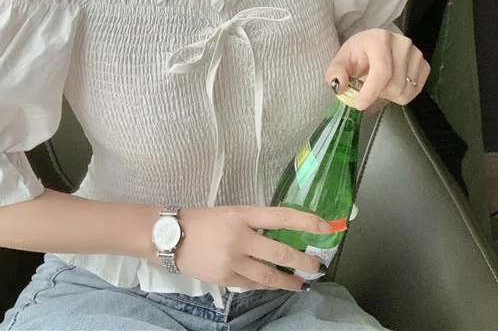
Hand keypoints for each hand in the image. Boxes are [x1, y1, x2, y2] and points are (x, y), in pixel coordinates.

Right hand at [161, 205, 330, 289]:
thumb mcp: (231, 212)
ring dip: (290, 282)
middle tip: (318, 266)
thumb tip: (282, 233)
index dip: (306, 222)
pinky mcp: (226, 278)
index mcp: (243, 214)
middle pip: (281, 253)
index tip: (326, 227)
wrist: (172, 237)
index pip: (282, 217)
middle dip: (304, 262)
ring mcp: (233, 260)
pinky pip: (254, 284)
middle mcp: (240, 237)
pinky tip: (277, 286)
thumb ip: (255, 222)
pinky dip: (268, 286)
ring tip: (302, 283)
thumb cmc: (204, 220)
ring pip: (270, 276)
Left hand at [325, 28, 429, 111]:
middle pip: (394, 85)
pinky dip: (402, 94)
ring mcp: (416, 54)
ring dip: (389, 95)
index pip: (381, 70)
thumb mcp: (341, 61)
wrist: (374, 47)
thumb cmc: (358, 54)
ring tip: (380, 84)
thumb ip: (335, 73)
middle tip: (369, 86)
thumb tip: (338, 85)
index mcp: (379, 39)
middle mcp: (402, 43)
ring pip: (405, 91)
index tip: (360, 104)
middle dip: (378, 93)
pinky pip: (415, 92)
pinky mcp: (424, 65)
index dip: (371, 91)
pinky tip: (392, 84)